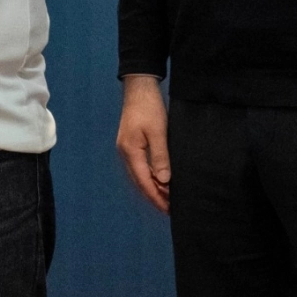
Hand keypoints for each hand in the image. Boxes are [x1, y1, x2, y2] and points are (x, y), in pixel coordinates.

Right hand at [116, 75, 170, 212]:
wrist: (139, 88)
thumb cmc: (149, 108)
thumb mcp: (158, 132)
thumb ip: (160, 157)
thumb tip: (164, 181)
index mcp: (130, 151)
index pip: (144, 181)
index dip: (156, 197)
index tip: (168, 209)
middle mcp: (126, 153)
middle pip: (140, 182)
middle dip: (154, 196)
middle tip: (170, 209)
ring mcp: (127, 148)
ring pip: (139, 175)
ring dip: (152, 187)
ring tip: (167, 198)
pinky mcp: (131, 144)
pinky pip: (140, 167)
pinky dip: (150, 176)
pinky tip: (160, 179)